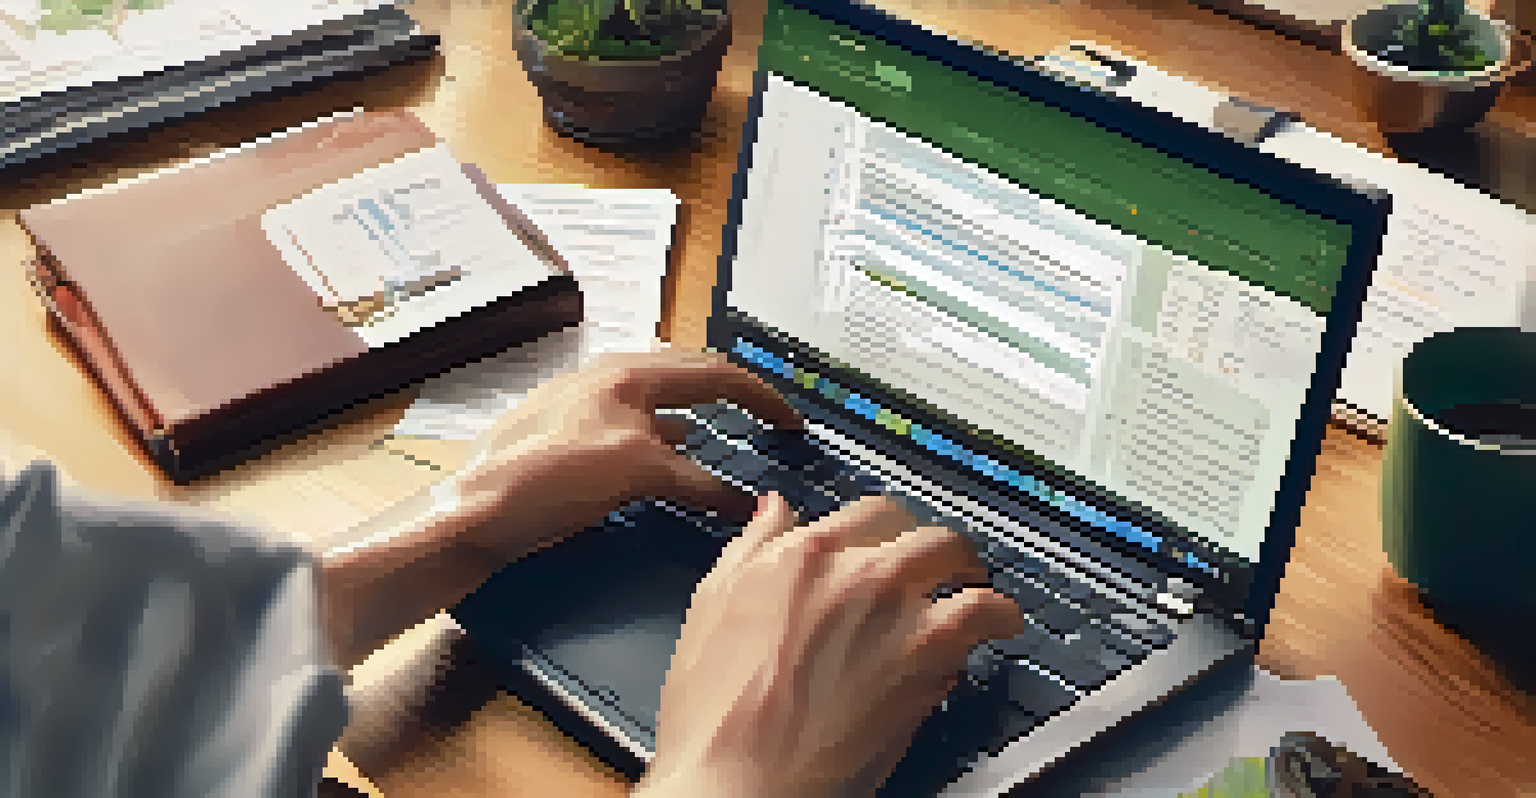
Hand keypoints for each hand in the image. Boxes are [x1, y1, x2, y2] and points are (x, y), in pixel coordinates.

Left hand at [444, 350, 800, 561]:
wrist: (470, 513)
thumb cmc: (548, 479)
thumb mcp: (635, 472)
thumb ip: (697, 483)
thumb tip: (749, 504)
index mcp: (628, 373)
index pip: (715, 374)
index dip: (762, 397)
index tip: (795, 424)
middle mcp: (608, 380)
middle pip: (687, 378)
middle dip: (732, 396)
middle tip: (768, 420)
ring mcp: (585, 407)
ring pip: (659, 405)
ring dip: (698, 418)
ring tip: (726, 439)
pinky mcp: (568, 438)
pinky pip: (635, 431)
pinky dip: (666, 444)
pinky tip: (668, 464)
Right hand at [638, 492, 1025, 797]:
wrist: (743, 777)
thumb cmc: (718, 712)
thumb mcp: (712, 606)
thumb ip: (751, 548)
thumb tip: (775, 511)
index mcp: (797, 555)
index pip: (861, 514)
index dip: (882, 531)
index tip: (888, 547)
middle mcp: (851, 569)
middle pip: (914, 529)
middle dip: (929, 545)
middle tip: (937, 564)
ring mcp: (896, 606)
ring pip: (953, 556)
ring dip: (969, 570)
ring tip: (976, 587)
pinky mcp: (930, 650)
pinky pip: (983, 611)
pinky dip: (998, 614)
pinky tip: (999, 625)